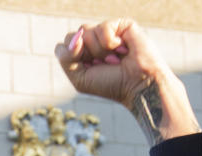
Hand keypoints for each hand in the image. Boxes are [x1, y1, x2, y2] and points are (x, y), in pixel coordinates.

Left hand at [55, 19, 200, 145]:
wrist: (138, 84)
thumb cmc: (111, 84)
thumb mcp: (80, 78)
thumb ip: (66, 59)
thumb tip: (74, 37)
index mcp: (82, 54)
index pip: (63, 46)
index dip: (72, 57)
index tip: (89, 69)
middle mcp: (93, 41)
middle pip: (72, 35)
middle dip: (85, 54)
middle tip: (102, 64)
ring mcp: (107, 32)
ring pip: (85, 30)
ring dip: (98, 50)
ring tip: (114, 58)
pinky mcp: (121, 25)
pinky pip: (103, 27)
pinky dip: (110, 42)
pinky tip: (122, 50)